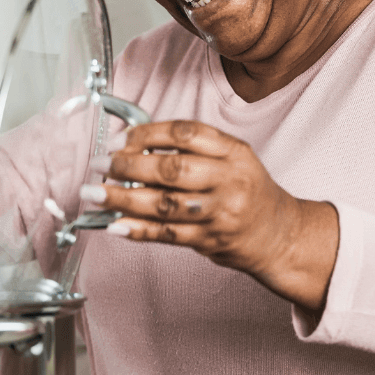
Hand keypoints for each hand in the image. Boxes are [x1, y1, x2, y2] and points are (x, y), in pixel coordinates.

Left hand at [86, 120, 338, 310]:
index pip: (186, 133)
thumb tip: (134, 145)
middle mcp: (229, 180)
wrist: (280, 235)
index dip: (147, 134)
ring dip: (122, 198)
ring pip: (164, 204)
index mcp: (234, 152)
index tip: (119, 139)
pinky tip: (114, 223)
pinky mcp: (210, 240)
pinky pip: (167, 233)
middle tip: (100, 165)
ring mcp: (220, 213)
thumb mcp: (233, 158)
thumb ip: (193, 149)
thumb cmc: (248, 191)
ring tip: (95, 194)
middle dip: (128, 165)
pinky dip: (137, 228)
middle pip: (172, 169)